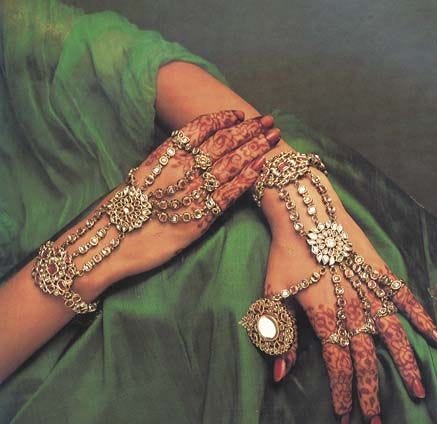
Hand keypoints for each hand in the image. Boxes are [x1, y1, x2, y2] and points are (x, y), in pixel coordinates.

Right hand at [63, 110, 280, 297]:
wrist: (110, 242)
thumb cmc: (120, 211)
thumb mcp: (140, 176)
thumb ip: (164, 163)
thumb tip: (184, 156)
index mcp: (163, 155)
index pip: (199, 129)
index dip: (222, 119)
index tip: (238, 114)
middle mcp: (180, 168)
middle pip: (221, 143)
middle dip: (248, 130)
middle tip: (268, 121)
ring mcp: (191, 192)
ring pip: (230, 164)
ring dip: (255, 149)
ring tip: (273, 138)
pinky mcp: (199, 218)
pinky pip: (228, 194)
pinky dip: (246, 179)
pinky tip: (261, 168)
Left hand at [261, 148, 436, 423]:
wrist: (304, 212)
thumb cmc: (285, 253)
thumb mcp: (273, 294)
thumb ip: (279, 334)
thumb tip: (278, 375)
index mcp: (325, 317)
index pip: (337, 364)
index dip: (342, 392)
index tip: (345, 417)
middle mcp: (353, 309)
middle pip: (366, 358)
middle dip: (370, 393)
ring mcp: (370, 290)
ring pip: (393, 336)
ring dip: (404, 366)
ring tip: (416, 393)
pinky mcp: (381, 272)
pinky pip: (405, 298)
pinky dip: (420, 317)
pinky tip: (435, 337)